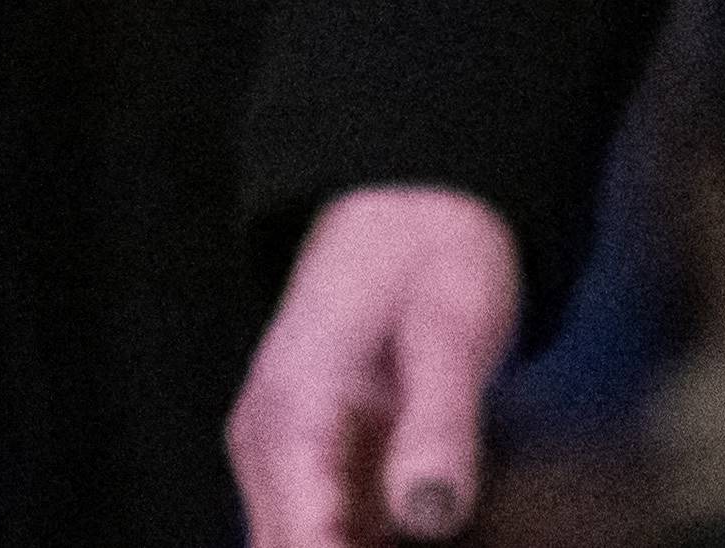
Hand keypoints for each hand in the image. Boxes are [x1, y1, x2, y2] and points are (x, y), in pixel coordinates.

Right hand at [231, 185, 528, 544]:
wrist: (407, 210)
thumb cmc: (430, 258)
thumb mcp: (453, 330)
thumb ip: (441, 426)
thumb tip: (429, 518)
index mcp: (291, 414)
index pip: (299, 547)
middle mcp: (270, 449)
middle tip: (444, 540)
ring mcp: (288, 463)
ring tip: (437, 522)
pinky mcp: (319, 471)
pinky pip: (330, 536)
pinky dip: (371, 547)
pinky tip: (431, 533)